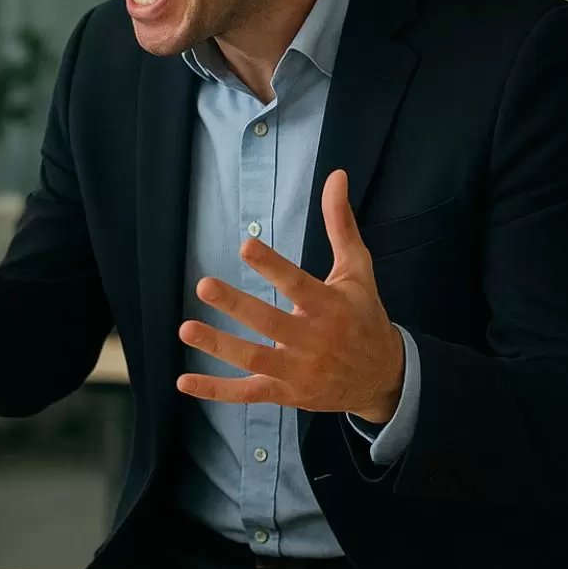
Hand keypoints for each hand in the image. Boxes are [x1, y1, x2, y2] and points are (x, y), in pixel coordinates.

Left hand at [176, 170, 404, 424]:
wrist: (384, 378)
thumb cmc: (365, 315)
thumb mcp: (357, 270)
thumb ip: (340, 224)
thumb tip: (335, 175)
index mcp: (331, 307)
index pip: (298, 285)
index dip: (273, 267)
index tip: (245, 247)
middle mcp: (314, 340)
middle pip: (271, 323)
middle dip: (237, 305)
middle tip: (204, 285)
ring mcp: (299, 371)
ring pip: (254, 358)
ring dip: (218, 346)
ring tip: (185, 329)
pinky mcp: (287, 393)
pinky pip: (247, 393)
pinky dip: (216, 390)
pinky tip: (183, 380)